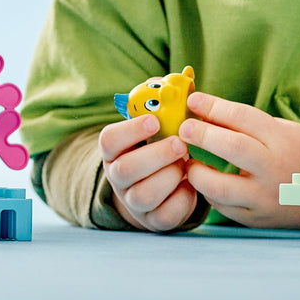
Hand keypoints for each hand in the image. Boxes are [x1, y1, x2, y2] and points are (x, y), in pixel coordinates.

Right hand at [99, 113, 197, 231]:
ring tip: (185, 165)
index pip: (109, 140)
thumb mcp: (153, 127)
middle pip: (126, 169)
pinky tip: (190, 185)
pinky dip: (183, 200)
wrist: (155, 188)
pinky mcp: (153, 220)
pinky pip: (165, 215)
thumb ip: (162, 103)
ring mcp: (133, 201)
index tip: (154, 121)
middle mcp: (117, 177)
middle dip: (156, 155)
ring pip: (144, 195)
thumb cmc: (156, 147)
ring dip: (169, 177)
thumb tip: (183, 78)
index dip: (130, 130)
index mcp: (114, 150)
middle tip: (180, 143)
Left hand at [179, 92, 299, 227]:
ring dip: (196, 171)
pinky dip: (207, 191)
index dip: (213, 106)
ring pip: (219, 187)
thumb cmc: (297, 153)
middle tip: (184, 128)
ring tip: (189, 159)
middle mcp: (274, 170)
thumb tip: (199, 109)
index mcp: (282, 141)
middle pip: (232, 148)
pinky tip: (204, 179)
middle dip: (202, 134)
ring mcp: (265, 198)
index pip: (243, 118)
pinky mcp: (255, 218)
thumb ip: (242, 122)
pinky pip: (221, 206)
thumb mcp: (278, 129)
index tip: (193, 100)